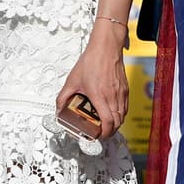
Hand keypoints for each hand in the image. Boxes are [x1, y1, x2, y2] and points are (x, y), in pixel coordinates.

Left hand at [56, 25, 127, 139]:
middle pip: (118, 123)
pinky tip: (112, 111)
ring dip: (116, 123)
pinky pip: (125, 106)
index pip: (108, 123)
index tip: (98, 136)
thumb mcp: (72, 80)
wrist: (106, 47)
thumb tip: (59, 108)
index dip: (104, 133)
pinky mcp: (125, 88)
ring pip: (123, 115)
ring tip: (106, 124)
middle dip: (110, 132)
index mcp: (100, 96)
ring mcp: (121, 92)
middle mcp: (113, 96)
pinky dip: (120, 113)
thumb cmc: (92, 60)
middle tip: (101, 133)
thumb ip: (63, 96)